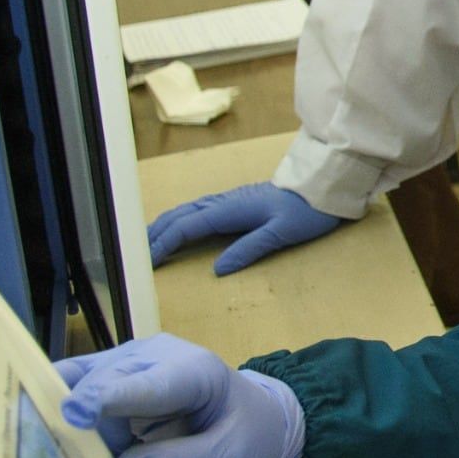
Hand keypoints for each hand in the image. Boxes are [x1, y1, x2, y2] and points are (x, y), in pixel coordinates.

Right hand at [55, 334, 305, 457]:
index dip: (106, 398)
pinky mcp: (117, 378)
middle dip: (85, 422)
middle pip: (105, 382)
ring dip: (83, 429)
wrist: (258, 418)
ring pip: (85, 387)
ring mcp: (133, 363)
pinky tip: (91, 450)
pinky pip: (82, 394)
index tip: (74, 414)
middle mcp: (157, 356)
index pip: (144, 384)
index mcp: (194, 371)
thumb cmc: (248, 435)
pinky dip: (78, 424)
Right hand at [147, 182, 340, 274]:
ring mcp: (229, 200)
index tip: (147, 260)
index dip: (165, 243)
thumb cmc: (305, 211)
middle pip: (181, 216)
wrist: (322, 188)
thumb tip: (218, 269)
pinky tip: (179, 228)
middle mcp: (224, 202)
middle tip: (136, 254)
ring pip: (187, 211)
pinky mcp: (235, 202)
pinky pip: (198, 210)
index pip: (188, 227)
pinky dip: (180, 220)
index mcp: (231, 209)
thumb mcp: (280, 233)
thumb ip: (249, 249)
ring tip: (148, 242)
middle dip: (156, 234)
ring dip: (165, 225)